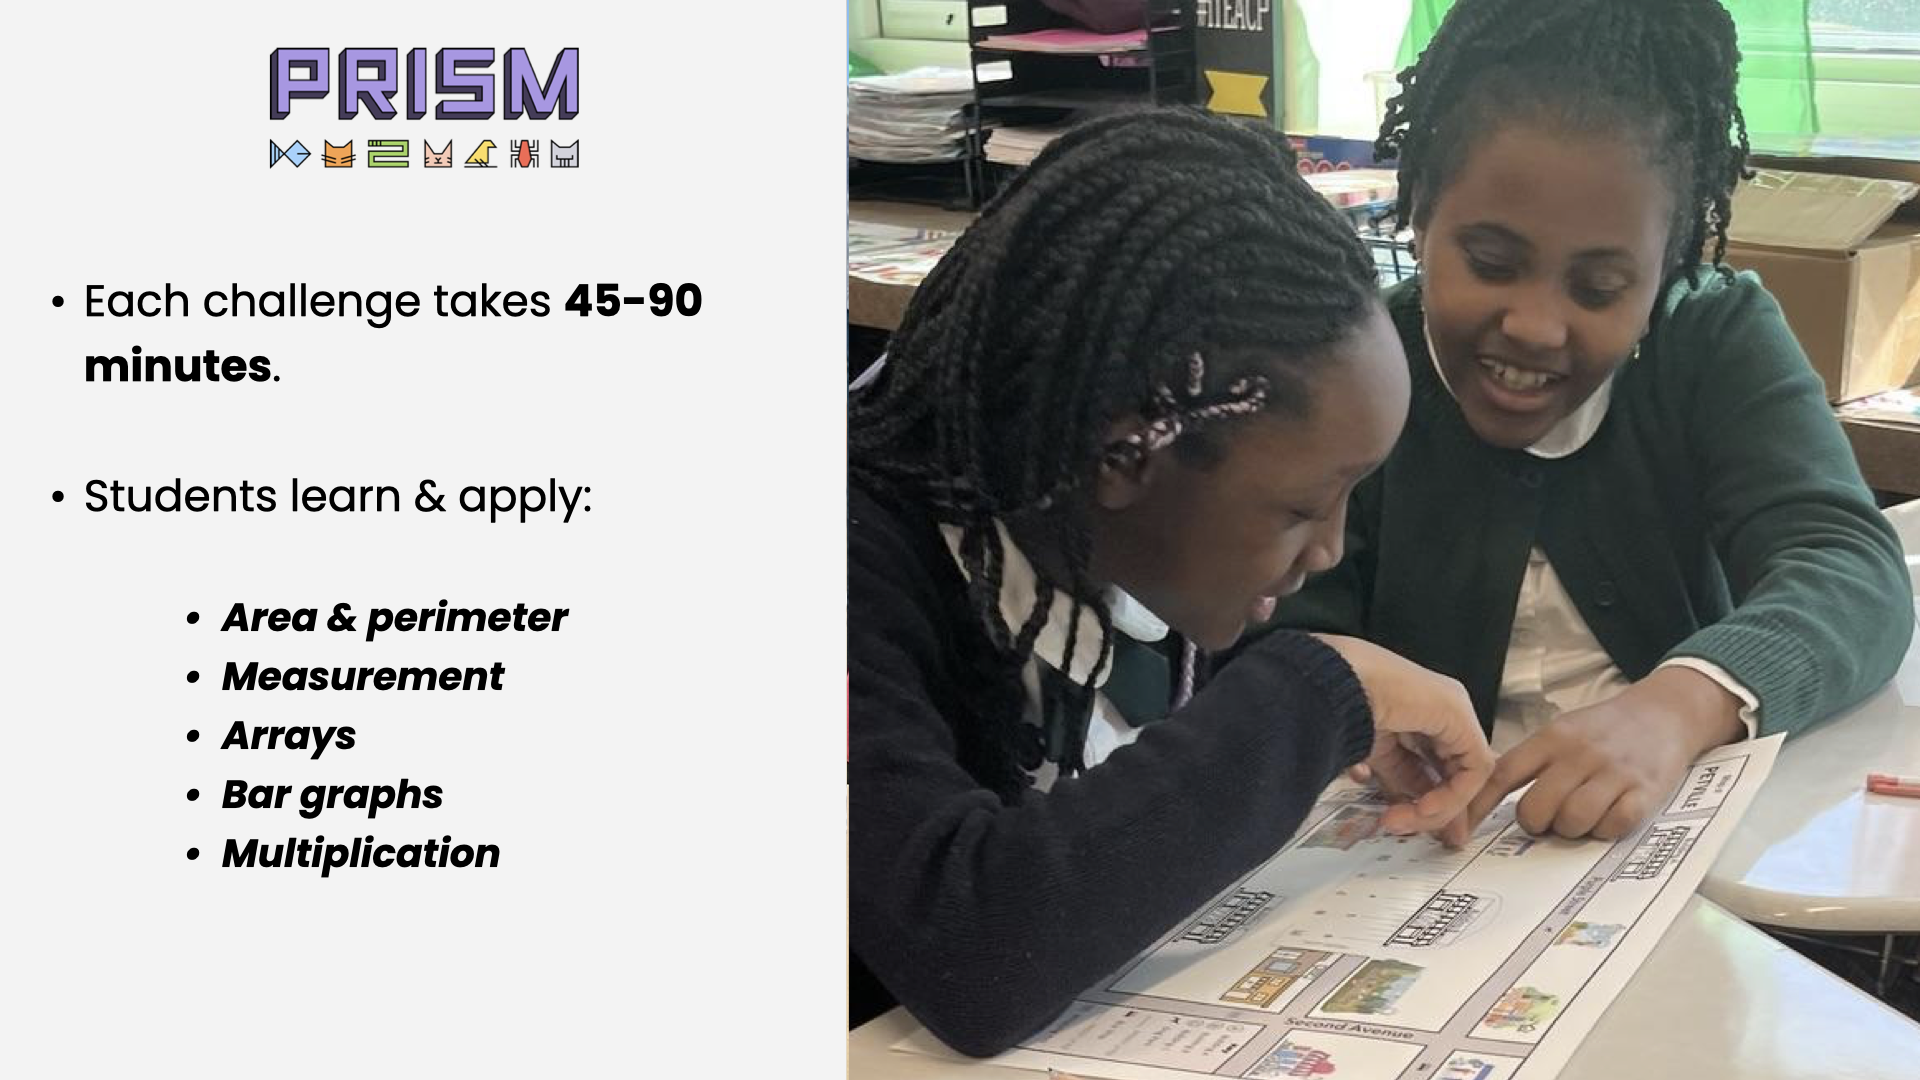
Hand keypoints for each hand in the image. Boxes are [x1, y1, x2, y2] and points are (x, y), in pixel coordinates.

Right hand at [1315, 635, 1492, 845]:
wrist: (1332, 685)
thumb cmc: (1337, 709)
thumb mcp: (1376, 756)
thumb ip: (1401, 782)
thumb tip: (1415, 814)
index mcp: (1420, 713)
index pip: (1441, 765)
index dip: (1435, 800)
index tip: (1417, 827)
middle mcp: (1443, 711)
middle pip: (1458, 771)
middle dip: (1445, 810)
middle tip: (1433, 838)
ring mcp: (1454, 710)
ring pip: (1468, 774)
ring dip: (1439, 808)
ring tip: (1405, 822)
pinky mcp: (1460, 716)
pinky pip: (1473, 768)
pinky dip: (1450, 796)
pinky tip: (1422, 808)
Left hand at [1465, 667, 1745, 838]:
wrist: (1665, 712)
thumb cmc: (1606, 728)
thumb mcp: (1561, 731)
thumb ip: (1531, 761)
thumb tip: (1488, 797)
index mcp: (1552, 738)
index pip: (1502, 774)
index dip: (1478, 805)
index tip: (1463, 826)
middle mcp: (1579, 754)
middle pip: (1536, 808)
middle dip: (1536, 823)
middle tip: (1548, 819)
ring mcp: (1613, 772)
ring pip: (1572, 821)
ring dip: (1571, 830)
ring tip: (1580, 817)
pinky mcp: (1645, 791)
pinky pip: (1614, 826)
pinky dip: (1606, 830)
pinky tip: (1608, 816)